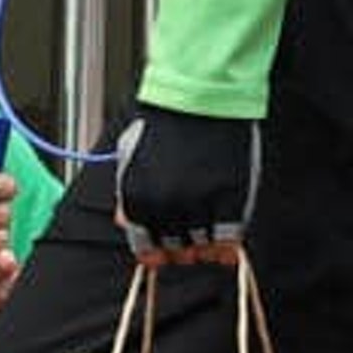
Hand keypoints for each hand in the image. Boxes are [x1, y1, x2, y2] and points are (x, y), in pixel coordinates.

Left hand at [115, 105, 261, 259]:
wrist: (199, 97)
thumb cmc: (167, 124)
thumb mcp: (131, 159)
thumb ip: (127, 195)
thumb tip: (123, 223)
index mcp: (137, 200)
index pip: (146, 251)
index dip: (158, 254)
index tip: (166, 251)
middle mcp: (165, 207)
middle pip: (176, 252)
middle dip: (182, 248)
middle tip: (191, 236)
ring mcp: (199, 205)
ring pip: (202, 248)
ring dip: (206, 247)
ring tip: (210, 231)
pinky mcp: (230, 199)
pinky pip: (230, 239)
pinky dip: (229, 248)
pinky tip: (229, 243)